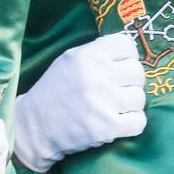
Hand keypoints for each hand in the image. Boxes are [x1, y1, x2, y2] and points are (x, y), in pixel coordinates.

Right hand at [13, 32, 146, 172]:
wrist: (34, 127)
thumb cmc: (54, 91)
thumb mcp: (69, 60)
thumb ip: (96, 52)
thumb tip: (127, 50)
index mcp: (87, 55)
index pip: (127, 45)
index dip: (127, 57)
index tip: (119, 67)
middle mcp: (97, 75)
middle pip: (138, 72)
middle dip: (130, 82)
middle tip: (117, 90)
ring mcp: (103, 102)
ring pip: (139, 98)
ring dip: (130, 105)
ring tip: (115, 107)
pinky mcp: (107, 127)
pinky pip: (138, 122)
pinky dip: (132, 124)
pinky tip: (118, 122)